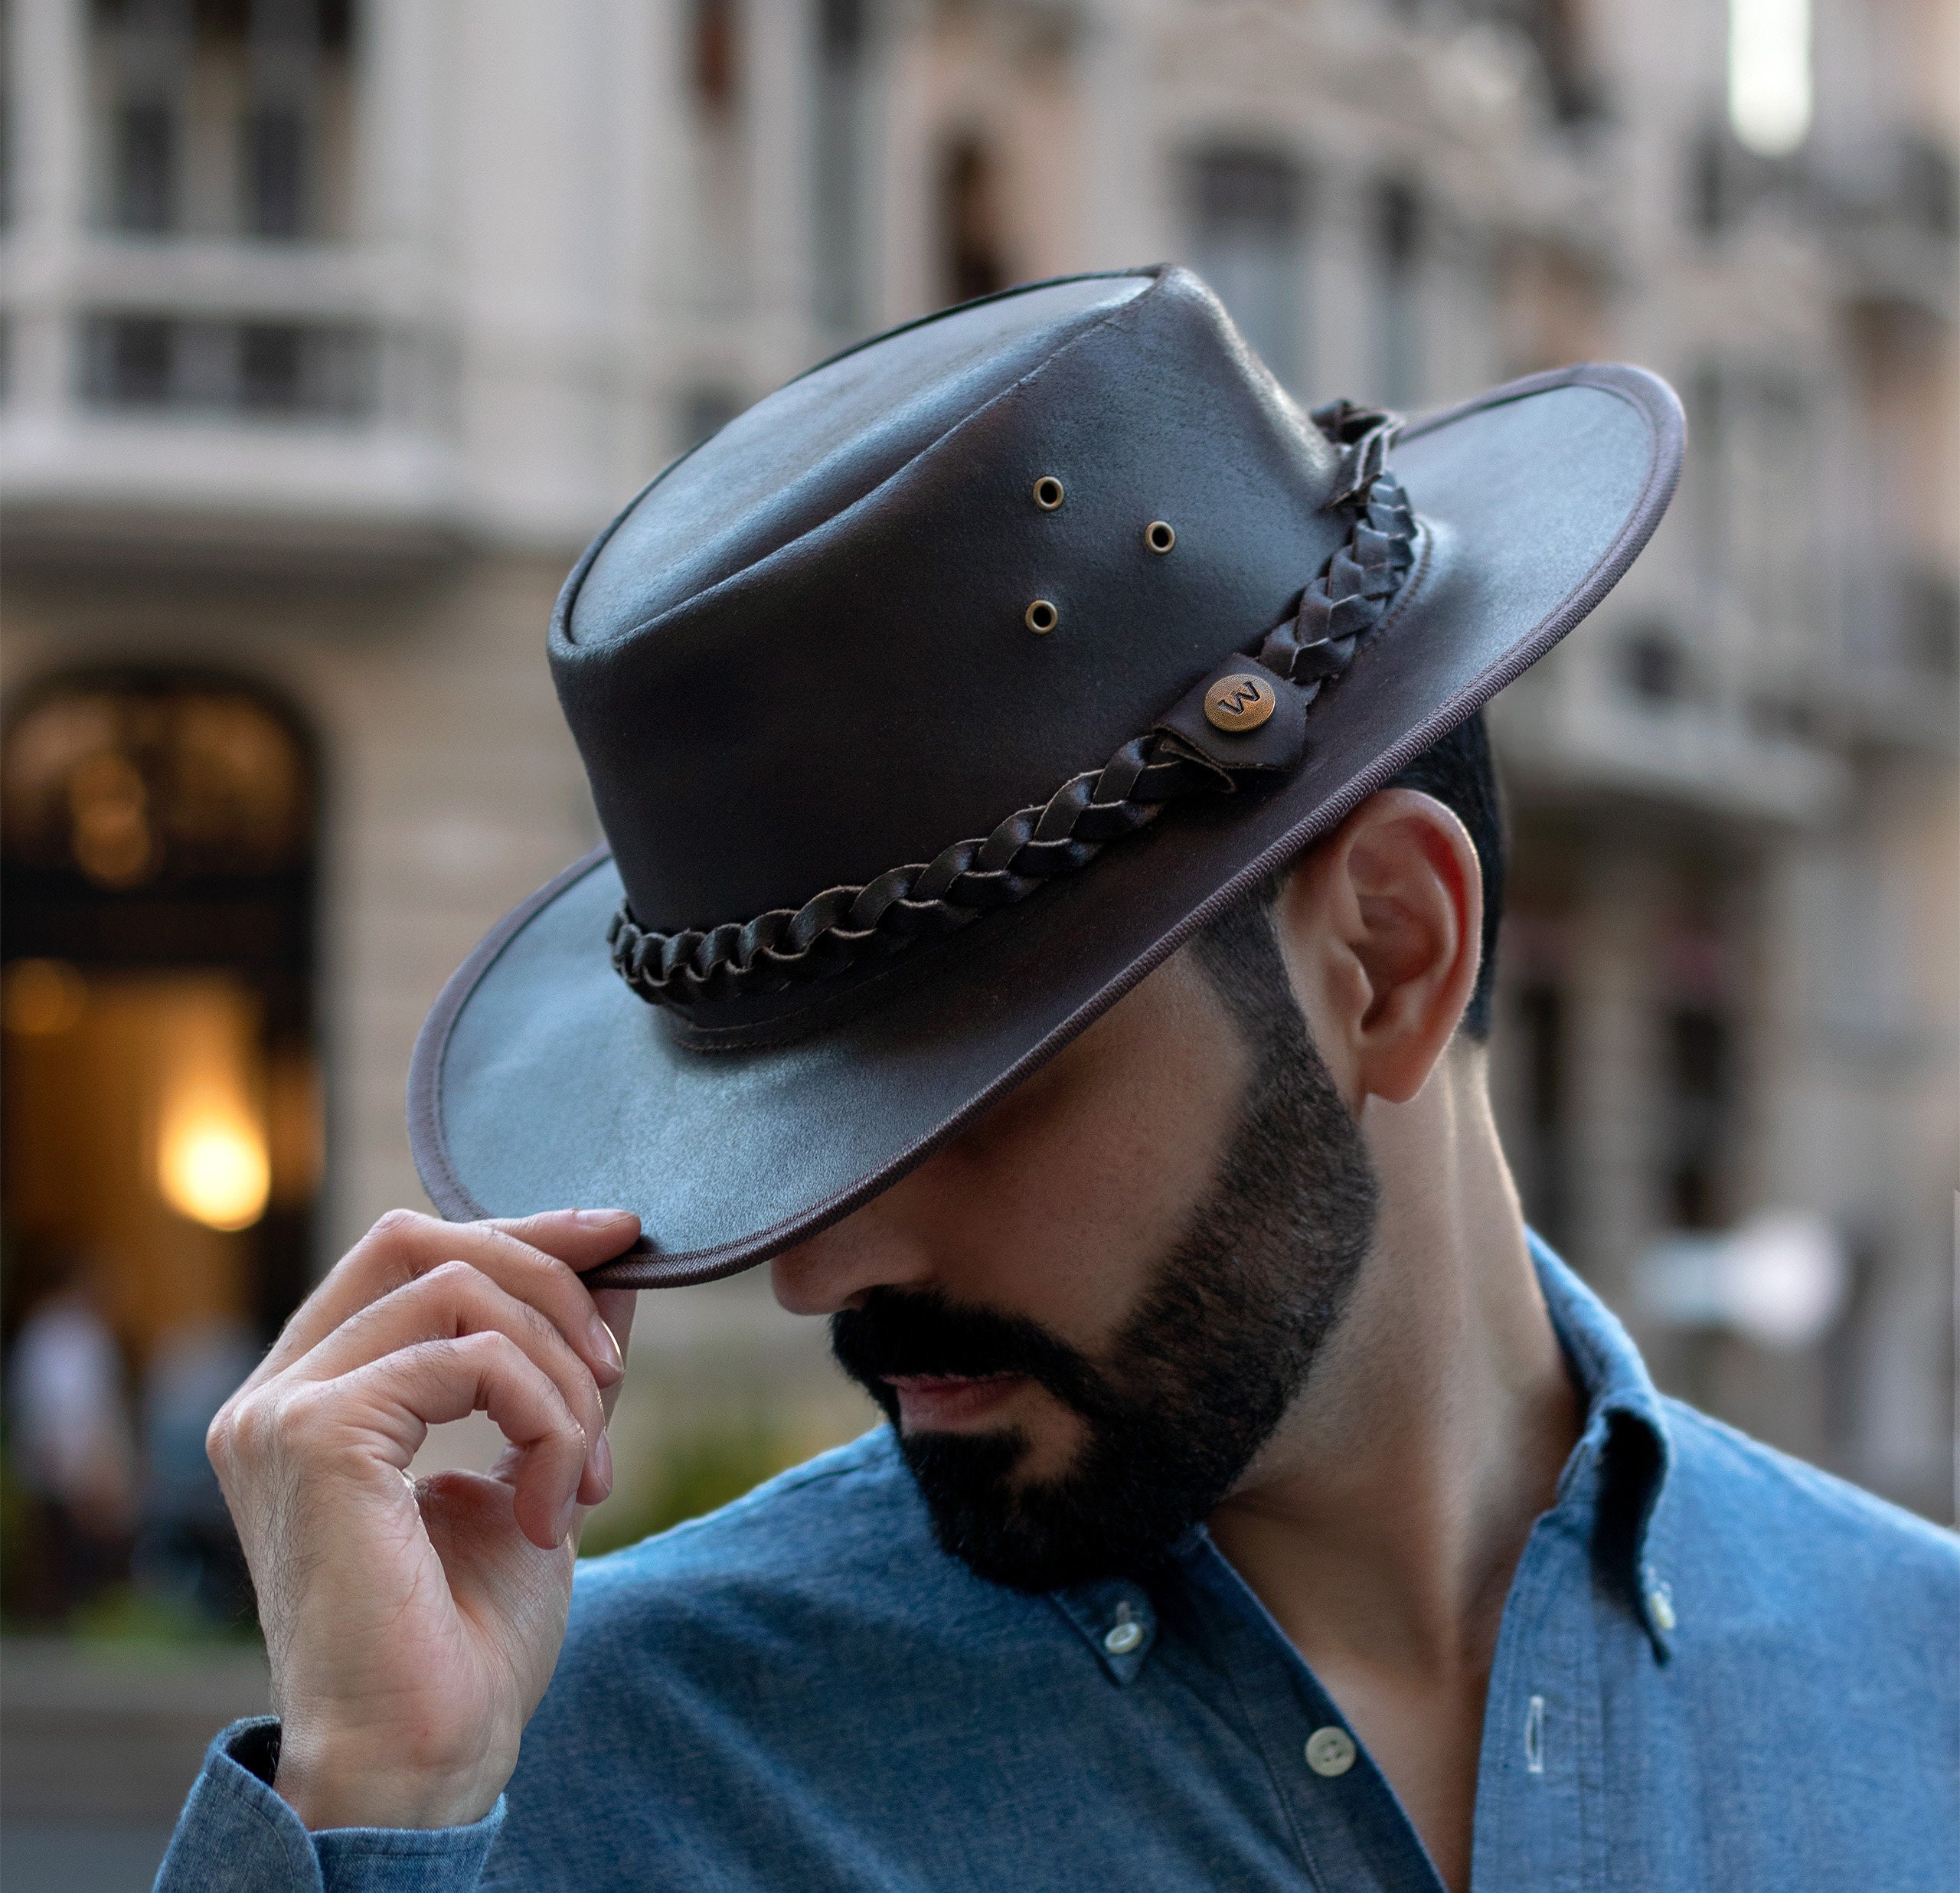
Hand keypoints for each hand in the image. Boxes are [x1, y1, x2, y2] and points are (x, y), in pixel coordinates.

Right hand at [206, 1208, 641, 1829]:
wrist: (426, 1758)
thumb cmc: (468, 1639)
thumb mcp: (533, 1465)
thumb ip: (554, 1367)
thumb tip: (610, 1270)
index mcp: (309, 1397)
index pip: (406, 1254)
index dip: (518, 1232)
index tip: (616, 1238)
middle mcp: (275, 1393)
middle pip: (420, 1241)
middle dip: (545, 1276)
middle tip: (615, 1370)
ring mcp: (284, 1411)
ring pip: (462, 1294)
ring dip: (562, 1377)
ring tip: (588, 1476)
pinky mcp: (318, 1436)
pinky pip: (473, 1360)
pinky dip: (546, 1419)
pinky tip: (552, 1510)